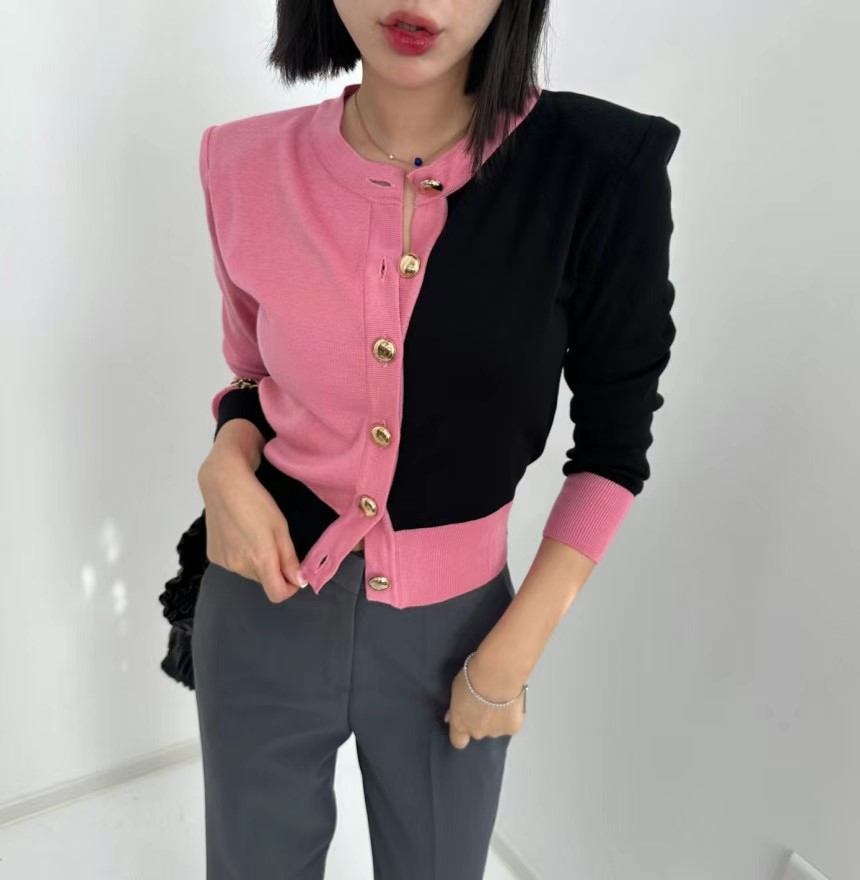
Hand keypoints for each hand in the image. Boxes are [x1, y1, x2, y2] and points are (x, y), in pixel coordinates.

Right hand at [198, 451, 307, 602]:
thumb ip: (290, 559)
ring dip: (256, 562)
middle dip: (273, 569)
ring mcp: (224, 562)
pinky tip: (239, 535)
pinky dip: (241, 556)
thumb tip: (299, 582)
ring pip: (249, 573)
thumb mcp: (281, 528)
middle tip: (272, 542)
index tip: (294, 574)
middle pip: (264, 581)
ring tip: (254, 535)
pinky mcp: (214, 556)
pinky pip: (234, 564)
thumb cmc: (257, 502)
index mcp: (261, 560)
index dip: (289, 588)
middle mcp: (240, 566)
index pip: (277, 595)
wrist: (224, 484)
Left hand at [443, 652, 525, 748]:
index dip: (462, 734)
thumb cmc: (472, 678)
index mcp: (460, 725)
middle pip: (478, 732)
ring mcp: (496, 732)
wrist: (497, 676)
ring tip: (500, 700)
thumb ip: (455, 708)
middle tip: (485, 703)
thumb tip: (450, 717)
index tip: (465, 721)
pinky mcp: (513, 728)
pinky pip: (511, 724)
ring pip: (495, 728)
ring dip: (496, 719)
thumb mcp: (455, 690)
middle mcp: (477, 733)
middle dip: (480, 721)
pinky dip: (511, 716)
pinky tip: (512, 702)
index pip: (458, 742)